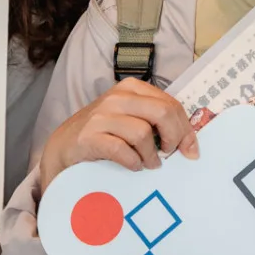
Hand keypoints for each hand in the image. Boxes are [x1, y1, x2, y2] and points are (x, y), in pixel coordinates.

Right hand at [35, 77, 197, 197]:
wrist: (64, 146)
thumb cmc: (103, 134)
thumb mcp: (130, 119)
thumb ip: (157, 122)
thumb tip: (190, 144)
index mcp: (131, 89)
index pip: (170, 104)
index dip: (185, 128)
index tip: (189, 149)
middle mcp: (117, 98)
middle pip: (162, 113)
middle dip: (173, 137)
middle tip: (169, 154)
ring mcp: (102, 116)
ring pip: (143, 133)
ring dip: (151, 155)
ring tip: (149, 164)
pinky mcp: (90, 136)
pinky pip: (122, 150)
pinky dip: (133, 162)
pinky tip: (133, 166)